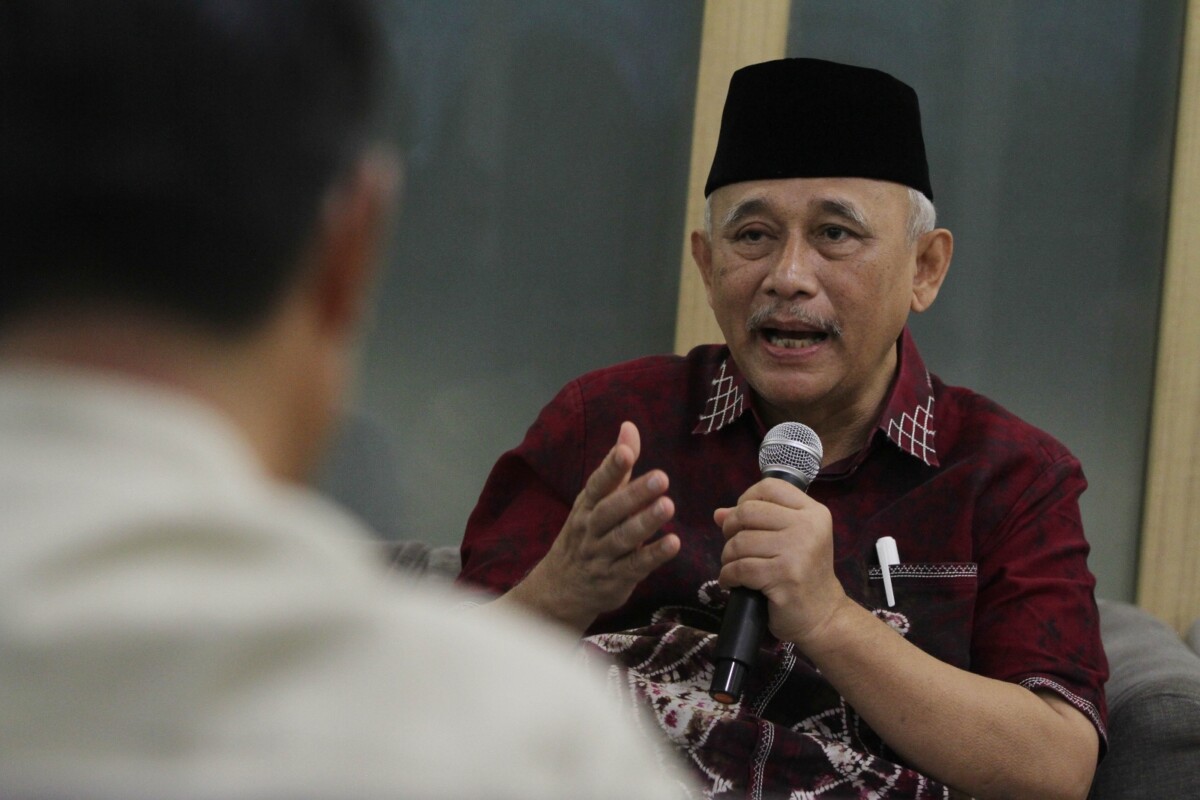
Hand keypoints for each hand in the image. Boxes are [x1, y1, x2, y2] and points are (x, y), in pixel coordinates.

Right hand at [522, 421, 678, 631]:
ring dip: (645, 523)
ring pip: (622, 538)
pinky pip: (634, 566)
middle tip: (662, 478)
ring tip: (668, 506)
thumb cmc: (585, 534)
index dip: (611, 468)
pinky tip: (673, 543)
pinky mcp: (615, 579)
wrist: (560, 588)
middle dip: (635, 494)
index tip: (626, 452)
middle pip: (611, 510)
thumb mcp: (595, 500)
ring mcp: (601, 555)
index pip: (598, 484)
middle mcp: (590, 529)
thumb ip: (617, 467)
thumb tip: (629, 427)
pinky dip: (653, 556)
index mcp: (586, 506)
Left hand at [714, 477, 848, 648]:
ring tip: (734, 567)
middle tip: (733, 547)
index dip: (746, 499)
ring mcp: (798, 551)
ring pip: (740, 541)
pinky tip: (732, 582)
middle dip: (731, 529)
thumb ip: (757, 522)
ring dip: (728, 556)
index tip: (742, 520)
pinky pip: (740, 568)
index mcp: (813, 512)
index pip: (769, 487)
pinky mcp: (784, 576)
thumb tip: (719, 514)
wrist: (823, 615)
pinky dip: (728, 576)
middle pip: (748, 512)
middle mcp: (808, 527)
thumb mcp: (788, 540)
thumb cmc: (802, 574)